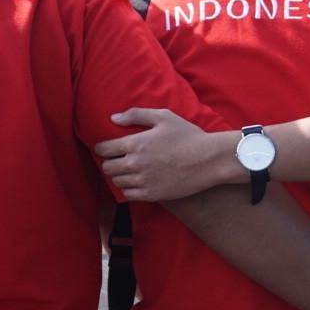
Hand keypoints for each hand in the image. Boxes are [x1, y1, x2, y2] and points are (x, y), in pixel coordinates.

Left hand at [95, 109, 236, 201]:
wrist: (208, 160)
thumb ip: (136, 115)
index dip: (101, 148)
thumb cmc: (188, 135)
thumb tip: (113, 118)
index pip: (104, 149)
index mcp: (135, 143)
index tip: (105, 148)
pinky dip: (128, 188)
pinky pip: (128, 194)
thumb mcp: (164, 117)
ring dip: (119, 176)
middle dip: (109, 162)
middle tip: (117, 159)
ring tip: (127, 170)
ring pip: (116, 182)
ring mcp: (143, 181)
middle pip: (107, 167)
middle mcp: (135, 163)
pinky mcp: (151, 195)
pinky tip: (136, 182)